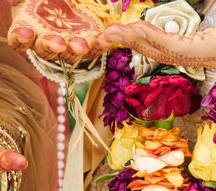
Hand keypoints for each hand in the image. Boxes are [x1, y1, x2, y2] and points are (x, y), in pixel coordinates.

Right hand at [8, 0, 107, 61]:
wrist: (67, 1)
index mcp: (25, 28)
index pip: (17, 40)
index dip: (19, 39)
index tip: (24, 32)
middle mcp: (44, 41)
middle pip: (44, 51)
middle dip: (51, 47)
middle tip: (58, 44)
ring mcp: (65, 45)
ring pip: (67, 55)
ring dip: (74, 51)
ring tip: (82, 45)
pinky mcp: (86, 42)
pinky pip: (92, 49)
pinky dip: (99, 46)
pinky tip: (105, 38)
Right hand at [100, 21, 215, 68]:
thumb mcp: (198, 33)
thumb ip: (177, 31)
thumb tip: (154, 22)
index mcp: (176, 52)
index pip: (147, 45)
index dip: (127, 39)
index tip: (110, 34)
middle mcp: (176, 57)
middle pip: (143, 48)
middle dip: (121, 40)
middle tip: (103, 34)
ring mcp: (182, 55)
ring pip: (149, 46)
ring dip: (128, 38)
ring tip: (112, 31)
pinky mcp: (189, 50)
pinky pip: (165, 43)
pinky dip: (149, 35)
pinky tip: (136, 29)